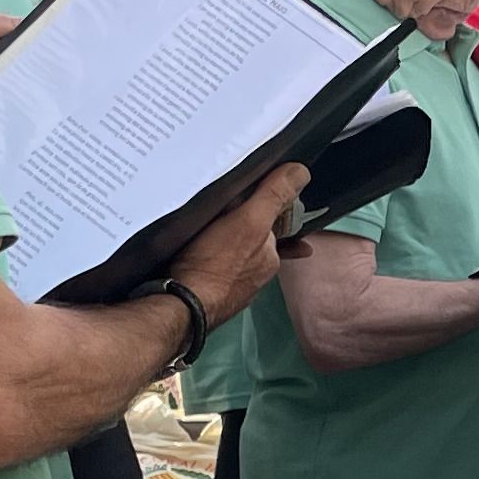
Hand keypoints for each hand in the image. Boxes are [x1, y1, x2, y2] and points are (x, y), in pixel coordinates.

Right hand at [169, 164, 308, 323]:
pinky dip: (206, 263)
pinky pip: (211, 271)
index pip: (272, 226)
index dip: (261, 210)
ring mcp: (231, 288)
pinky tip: (191, 256)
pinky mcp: (207, 294)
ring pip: (231, 258)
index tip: (251, 201)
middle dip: (241, 229)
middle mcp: (255, 276)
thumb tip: (299, 172)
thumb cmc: (213, 265)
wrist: (179, 306)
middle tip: (223, 212)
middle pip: (251, 242)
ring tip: (205, 233)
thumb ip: (273, 196)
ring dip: (223, 247)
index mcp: (269, 257)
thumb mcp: (249, 221)